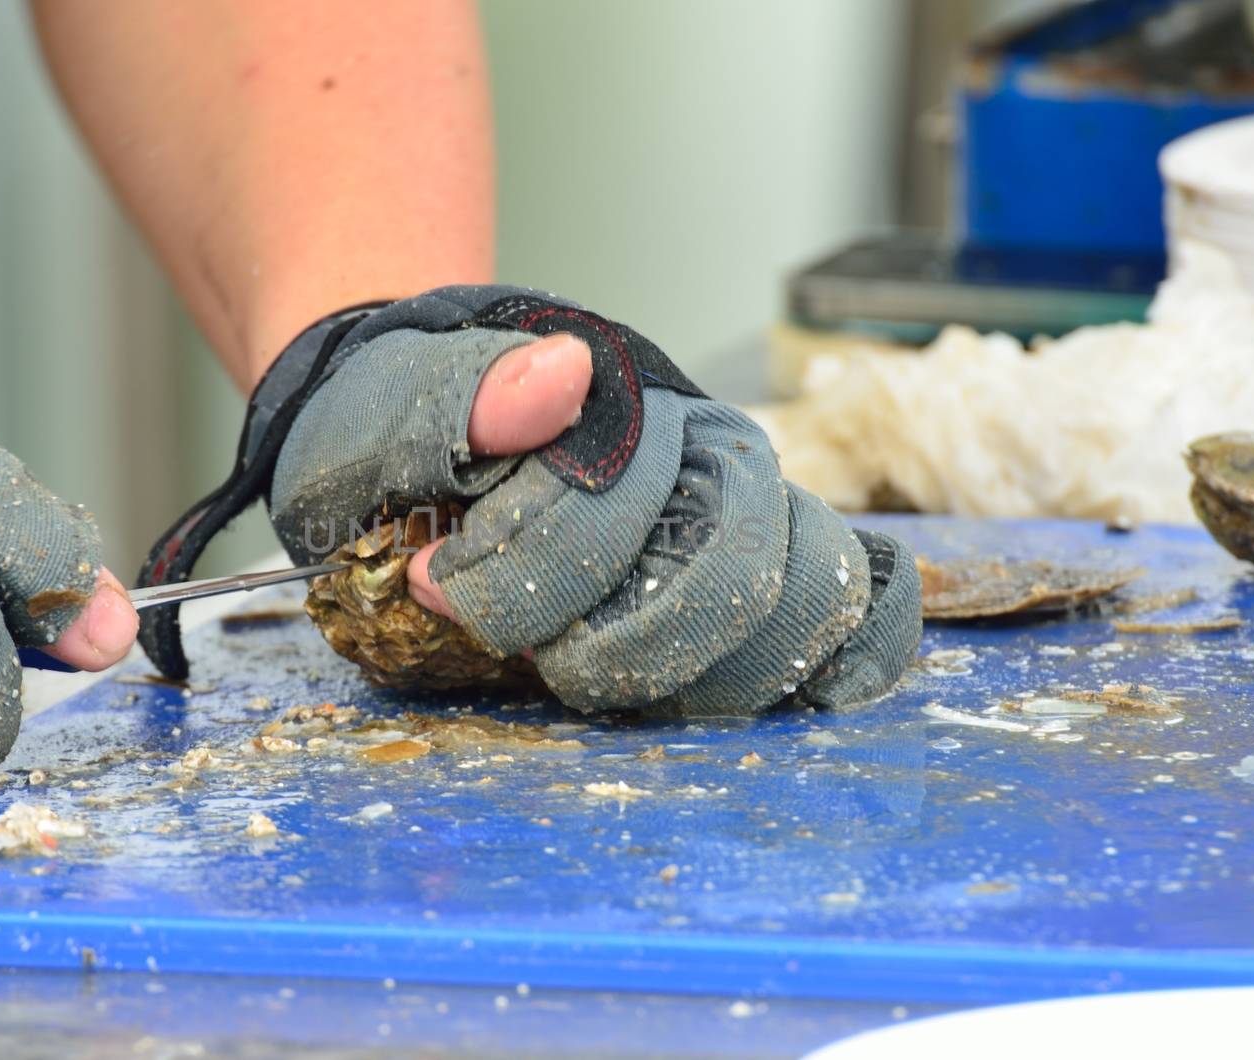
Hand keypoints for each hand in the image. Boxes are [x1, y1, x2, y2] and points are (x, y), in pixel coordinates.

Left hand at [139, 286, 920, 715]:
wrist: (437, 438)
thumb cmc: (408, 434)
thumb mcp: (385, 408)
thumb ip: (455, 396)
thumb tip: (566, 372)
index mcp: (620, 413)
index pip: (613, 509)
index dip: (520, 574)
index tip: (436, 587)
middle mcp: (708, 458)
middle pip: (735, 568)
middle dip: (626, 646)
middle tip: (542, 658)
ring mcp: (755, 518)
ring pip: (808, 601)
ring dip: (712, 675)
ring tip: (620, 682)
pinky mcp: (777, 576)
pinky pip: (867, 613)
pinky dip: (851, 660)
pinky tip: (800, 696)